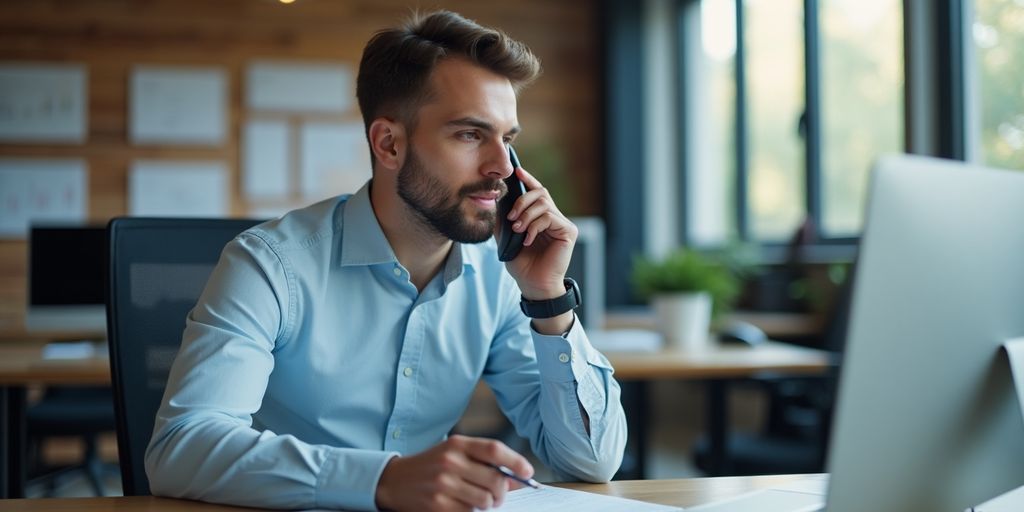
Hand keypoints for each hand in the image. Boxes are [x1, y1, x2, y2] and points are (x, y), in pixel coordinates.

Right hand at [375, 435, 534, 511]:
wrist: (394, 480)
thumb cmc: (431, 465)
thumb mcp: (454, 453)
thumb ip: (484, 461)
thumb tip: (516, 479)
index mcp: (457, 445)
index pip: (495, 450)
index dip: (516, 462)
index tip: (528, 473)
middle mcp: (450, 462)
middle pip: (495, 480)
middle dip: (502, 492)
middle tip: (497, 496)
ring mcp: (443, 484)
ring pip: (485, 501)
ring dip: (487, 505)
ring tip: (478, 501)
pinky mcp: (437, 505)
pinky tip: (463, 506)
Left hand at [500, 166, 577, 301]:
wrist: (533, 285)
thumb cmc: (522, 264)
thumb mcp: (506, 238)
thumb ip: (503, 220)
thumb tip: (494, 200)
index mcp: (541, 217)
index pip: (536, 192)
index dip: (528, 180)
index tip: (517, 171)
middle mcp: (554, 218)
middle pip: (540, 192)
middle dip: (521, 200)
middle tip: (511, 217)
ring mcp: (563, 224)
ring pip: (543, 203)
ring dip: (526, 215)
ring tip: (518, 230)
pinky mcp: (568, 231)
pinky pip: (549, 217)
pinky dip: (534, 226)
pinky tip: (528, 239)